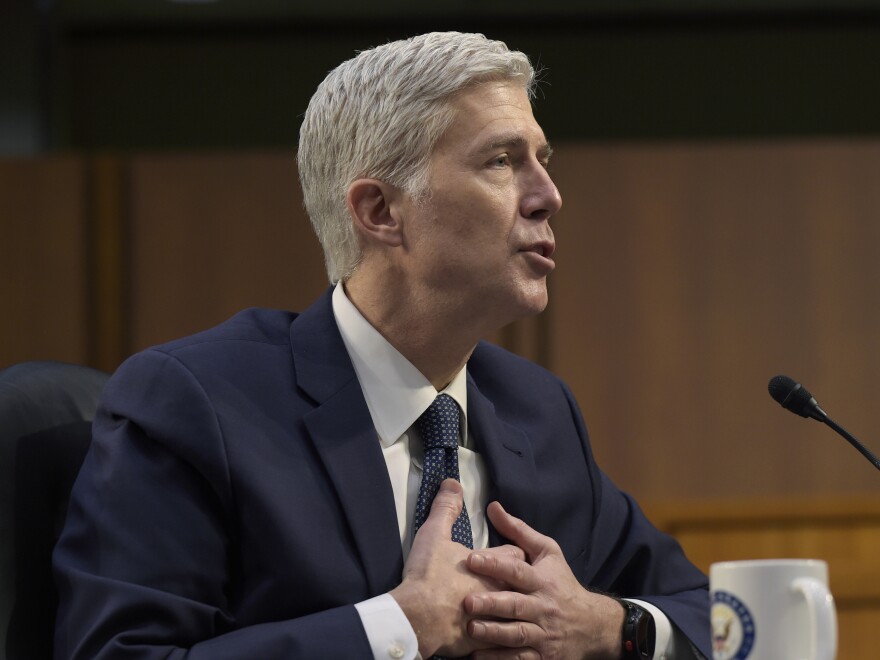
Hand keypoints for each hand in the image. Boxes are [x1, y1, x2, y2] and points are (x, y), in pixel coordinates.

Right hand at [390, 480, 524, 657]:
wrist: (419, 618)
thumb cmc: (429, 574)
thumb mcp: (434, 534)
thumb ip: (446, 508)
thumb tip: (453, 484)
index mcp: (493, 566)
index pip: (516, 557)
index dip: (514, 555)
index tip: (511, 554)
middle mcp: (500, 594)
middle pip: (522, 589)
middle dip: (520, 586)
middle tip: (517, 586)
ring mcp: (494, 621)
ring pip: (514, 619)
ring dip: (512, 616)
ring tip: (511, 616)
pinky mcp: (482, 643)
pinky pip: (499, 645)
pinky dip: (498, 642)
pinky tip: (495, 643)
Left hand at [464, 501, 624, 659]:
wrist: (593, 625)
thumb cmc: (562, 583)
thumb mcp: (547, 552)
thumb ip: (518, 531)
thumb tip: (492, 507)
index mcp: (542, 580)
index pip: (517, 571)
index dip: (495, 564)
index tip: (471, 559)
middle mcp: (542, 607)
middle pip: (516, 605)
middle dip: (492, 604)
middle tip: (466, 601)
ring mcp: (543, 634)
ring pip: (518, 635)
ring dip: (494, 633)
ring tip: (470, 629)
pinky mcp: (542, 656)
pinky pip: (520, 659)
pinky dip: (500, 659)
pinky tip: (478, 656)